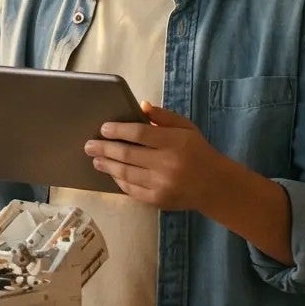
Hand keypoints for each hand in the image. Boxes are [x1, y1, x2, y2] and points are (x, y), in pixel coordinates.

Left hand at [83, 104, 230, 210]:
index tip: (103, 128)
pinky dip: (119, 180)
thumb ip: (164, 117)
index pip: (139, 134)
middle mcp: (166, 164)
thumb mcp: (187, 128)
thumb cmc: (198, 152)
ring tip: (95, 159)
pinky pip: (131, 189)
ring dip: (106, 165)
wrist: (215, 185)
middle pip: (126, 155)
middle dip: (104, 149)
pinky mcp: (158, 200)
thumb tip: (141, 106)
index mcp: (174, 143)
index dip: (118, 130)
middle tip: (89, 145)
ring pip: (125, 173)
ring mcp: (161, 184)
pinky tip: (111, 173)